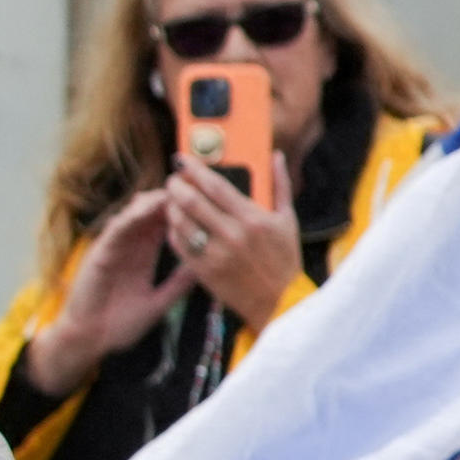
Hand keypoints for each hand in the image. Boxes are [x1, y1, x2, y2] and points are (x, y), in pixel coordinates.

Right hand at [24, 188, 191, 396]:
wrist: (89, 341)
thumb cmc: (120, 324)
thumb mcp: (158, 302)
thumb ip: (178, 284)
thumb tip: (204, 269)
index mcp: (144, 254)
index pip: (167, 224)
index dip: (185, 210)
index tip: (208, 198)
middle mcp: (130, 246)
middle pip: (153, 213)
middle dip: (174, 198)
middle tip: (195, 183)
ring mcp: (115, 247)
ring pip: (136, 214)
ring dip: (155, 201)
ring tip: (175, 188)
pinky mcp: (100, 252)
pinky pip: (117, 228)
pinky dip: (132, 215)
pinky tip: (147, 207)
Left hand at [162, 154, 305, 326]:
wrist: (280, 303)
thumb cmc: (285, 259)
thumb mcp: (288, 221)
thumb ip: (279, 185)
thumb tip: (276, 156)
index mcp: (254, 220)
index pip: (216, 186)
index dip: (195, 169)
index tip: (183, 160)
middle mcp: (233, 236)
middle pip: (191, 201)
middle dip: (176, 184)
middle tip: (174, 178)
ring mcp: (216, 255)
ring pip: (180, 222)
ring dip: (171, 206)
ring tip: (173, 200)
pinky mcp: (204, 271)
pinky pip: (178, 244)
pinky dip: (173, 230)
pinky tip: (178, 224)